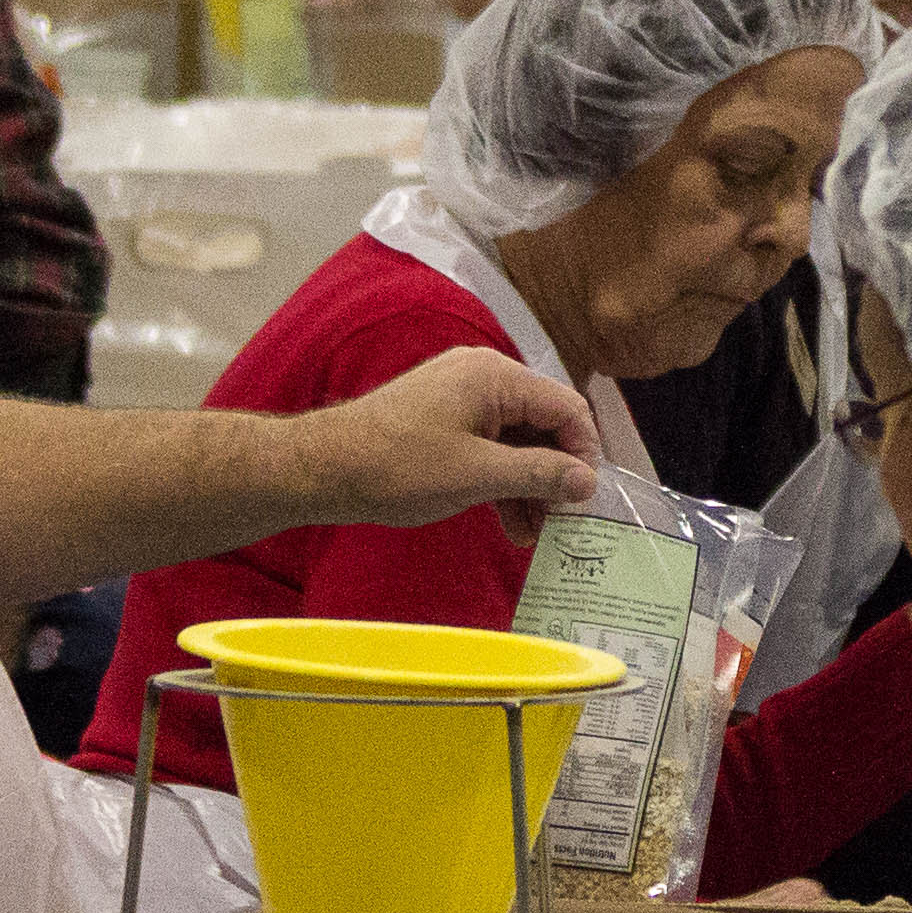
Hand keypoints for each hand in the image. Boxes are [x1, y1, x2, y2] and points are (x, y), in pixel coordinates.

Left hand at [291, 346, 601, 525]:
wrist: (324, 469)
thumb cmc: (396, 466)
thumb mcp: (476, 475)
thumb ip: (538, 474)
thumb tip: (587, 482)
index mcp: (494, 377)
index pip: (567, 408)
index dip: (584, 454)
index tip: (586, 499)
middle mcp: (483, 378)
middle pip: (544, 425)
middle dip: (556, 476)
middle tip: (563, 523)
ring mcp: (462, 398)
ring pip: (518, 441)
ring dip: (530, 486)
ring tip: (534, 535)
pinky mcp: (446, 421)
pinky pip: (492, 447)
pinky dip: (503, 481)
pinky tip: (510, 522)